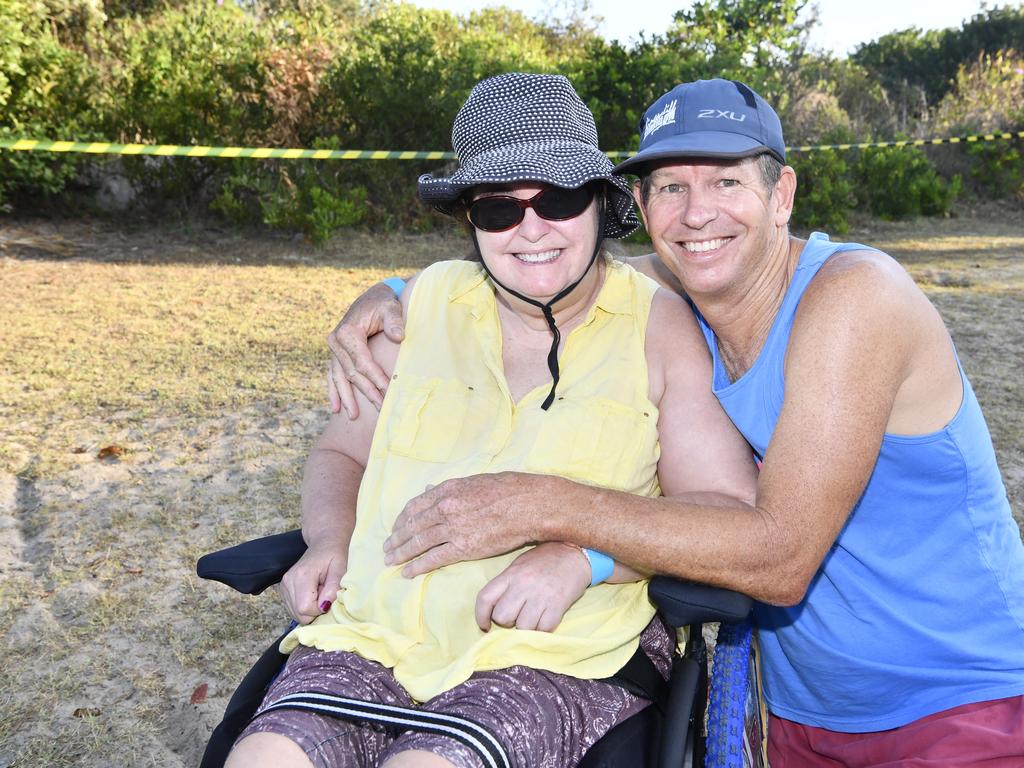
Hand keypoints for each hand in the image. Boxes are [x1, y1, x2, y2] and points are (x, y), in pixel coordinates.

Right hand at [278, 540, 347, 624]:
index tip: (328, 595)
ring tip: (318, 591)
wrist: (324, 543)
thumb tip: (324, 606)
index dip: (320, 609)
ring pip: (295, 614)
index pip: (305, 608)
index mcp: (302, 575)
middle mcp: (288, 581)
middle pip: (299, 614)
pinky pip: (293, 609)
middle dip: (315, 610)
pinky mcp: (283, 590)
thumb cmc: (334, 555)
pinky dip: (304, 606)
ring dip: (310, 608)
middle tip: (324, 592)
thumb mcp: (340, 568)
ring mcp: (283, 585)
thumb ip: (333, 588)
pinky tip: (311, 593)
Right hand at [327, 282, 405, 418]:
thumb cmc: (384, 303)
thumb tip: (398, 336)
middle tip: (380, 408)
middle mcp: (336, 341)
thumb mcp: (390, 308)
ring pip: (340, 377)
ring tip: (353, 416)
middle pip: (352, 373)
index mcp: (348, 332)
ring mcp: (333, 348)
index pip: (363, 363)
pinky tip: (335, 407)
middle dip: (367, 392)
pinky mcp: (335, 352)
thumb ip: (394, 321)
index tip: (388, 393)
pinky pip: (333, 375)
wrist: (373, 297)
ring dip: (347, 398)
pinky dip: (334, 391)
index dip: (376, 379)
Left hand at [383, 472, 561, 576]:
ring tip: (391, 561)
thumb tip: (429, 489)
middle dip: (396, 538)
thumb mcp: (475, 481)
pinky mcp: (463, 547)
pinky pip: (433, 559)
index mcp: (448, 490)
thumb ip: (450, 488)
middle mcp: (445, 507)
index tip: (396, 527)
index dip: (402, 519)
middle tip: (386, 548)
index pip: (415, 506)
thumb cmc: (509, 490)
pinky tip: (407, 572)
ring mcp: (453, 528)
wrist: (529, 505)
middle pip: (412, 526)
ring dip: (401, 553)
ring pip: (418, 543)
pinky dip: (417, 566)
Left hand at [475, 543, 590, 631]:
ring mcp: (541, 595)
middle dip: (507, 621)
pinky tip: (544, 620)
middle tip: (517, 616)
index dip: (480, 616)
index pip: (485, 598)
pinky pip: (543, 629)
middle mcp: (523, 584)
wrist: (575, 553)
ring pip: (522, 627)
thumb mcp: (520, 565)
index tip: (485, 625)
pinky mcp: (558, 605)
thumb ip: (507, 584)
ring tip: (532, 618)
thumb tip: (495, 609)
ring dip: (526, 628)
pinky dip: (542, 630)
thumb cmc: (545, 560)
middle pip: (502, 617)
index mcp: (511, 574)